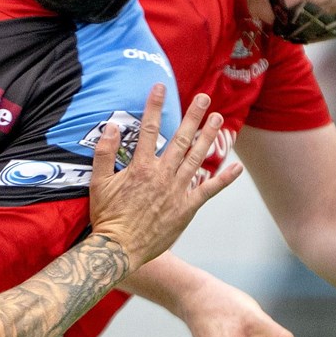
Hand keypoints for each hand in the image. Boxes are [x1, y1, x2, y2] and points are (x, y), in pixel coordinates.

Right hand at [88, 87, 241, 270]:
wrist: (120, 248)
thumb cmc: (107, 217)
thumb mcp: (98, 183)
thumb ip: (104, 153)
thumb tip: (110, 126)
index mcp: (140, 167)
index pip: (146, 129)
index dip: (154, 106)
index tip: (159, 87)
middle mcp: (162, 175)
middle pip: (180, 139)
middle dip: (193, 116)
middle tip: (204, 98)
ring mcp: (177, 191)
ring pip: (197, 158)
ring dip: (209, 137)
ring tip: (219, 119)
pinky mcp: (186, 208)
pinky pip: (209, 190)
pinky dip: (224, 178)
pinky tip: (237, 166)